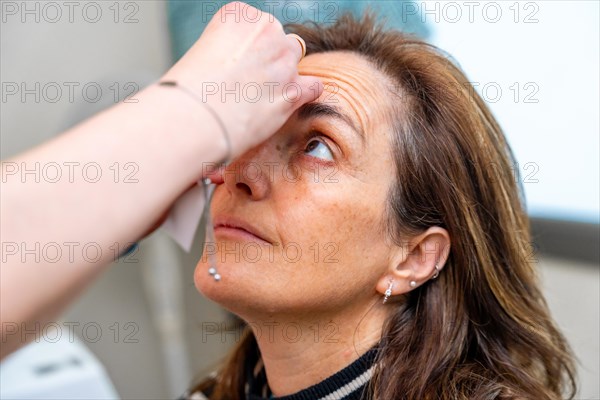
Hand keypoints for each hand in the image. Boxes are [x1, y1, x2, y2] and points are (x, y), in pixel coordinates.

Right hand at [162, 1, 322, 157]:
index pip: (254, 24)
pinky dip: (304, 94)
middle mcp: (266, 31)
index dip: (244, 49)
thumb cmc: (187, 92)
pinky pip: (313, 86)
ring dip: (282, 76)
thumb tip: (237, 68)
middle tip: (245, 83)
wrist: (195, 118)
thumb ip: (227, 51)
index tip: (232, 64)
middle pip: (277, 39)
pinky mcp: (293, 90)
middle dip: (266, 59)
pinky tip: (289, 102)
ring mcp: (283, 60)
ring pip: (294, 60)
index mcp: (238, 14)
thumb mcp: (200, 53)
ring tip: (259, 96)